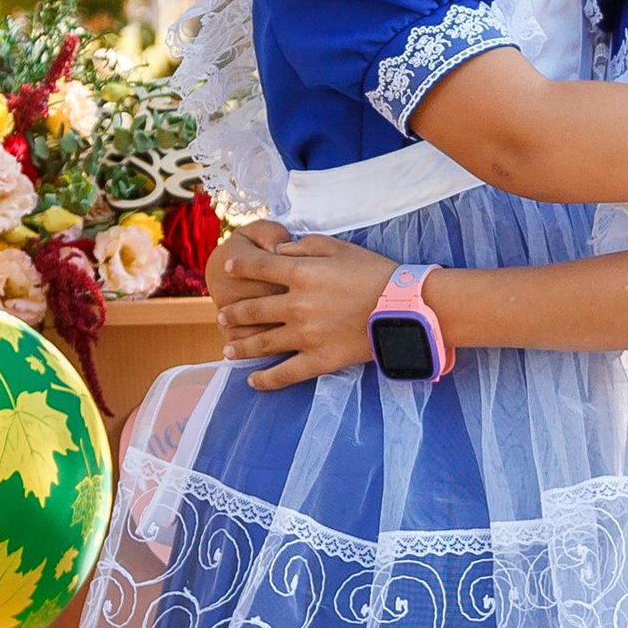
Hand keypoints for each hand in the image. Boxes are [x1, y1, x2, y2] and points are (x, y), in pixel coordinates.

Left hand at [218, 230, 397, 388]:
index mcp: (301, 273)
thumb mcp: (340, 247)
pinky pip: (284, 373)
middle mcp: (296, 304)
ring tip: (228, 348)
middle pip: (253, 309)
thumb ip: (305, 246)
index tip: (229, 269)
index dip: (241, 267)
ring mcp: (305, 335)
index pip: (260, 268)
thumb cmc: (375, 273)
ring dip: (241, 345)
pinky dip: (265, 379)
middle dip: (233, 313)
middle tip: (223, 317)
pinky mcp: (318, 360)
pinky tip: (252, 380)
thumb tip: (278, 251)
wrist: (404, 307)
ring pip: (262, 342)